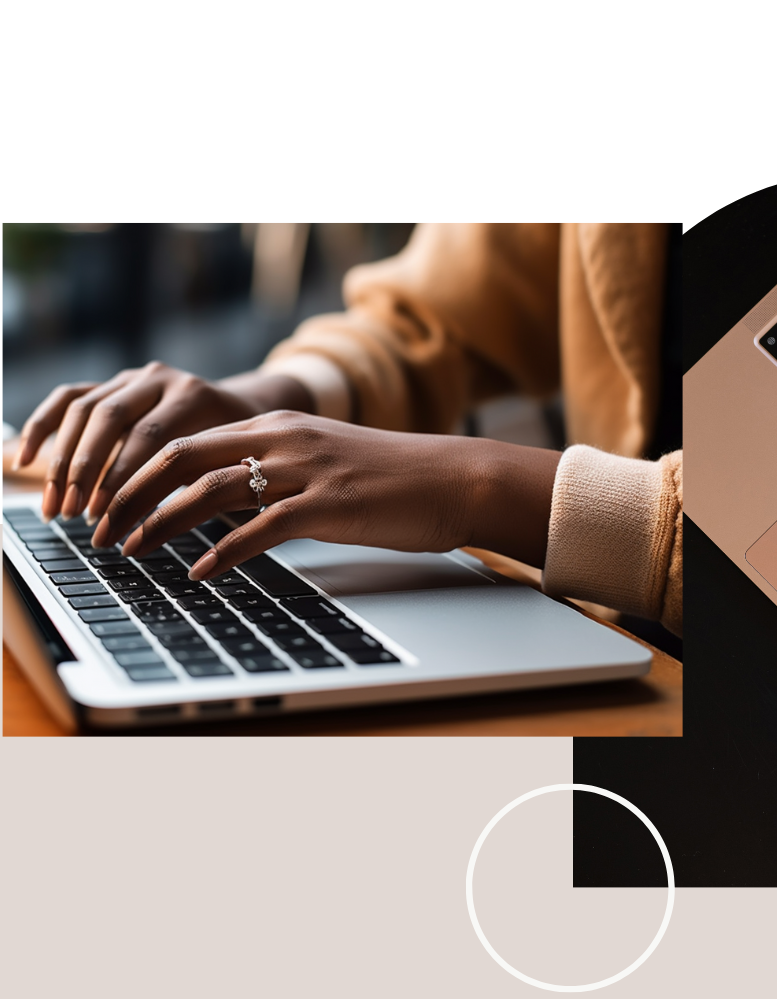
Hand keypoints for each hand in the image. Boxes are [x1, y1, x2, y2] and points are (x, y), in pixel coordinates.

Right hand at [15, 364, 312, 522]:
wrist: (244, 408)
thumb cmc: (240, 449)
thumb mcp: (231, 465)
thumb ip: (200, 485)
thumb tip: (161, 530)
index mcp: (193, 395)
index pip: (151, 439)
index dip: (126, 481)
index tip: (108, 520)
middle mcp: (159, 378)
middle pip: (109, 420)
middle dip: (87, 473)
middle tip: (74, 516)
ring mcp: (131, 377)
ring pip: (82, 411)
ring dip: (63, 461)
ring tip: (55, 506)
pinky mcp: (110, 382)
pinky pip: (67, 399)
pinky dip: (41, 427)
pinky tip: (22, 460)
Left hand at [90, 411, 561, 573]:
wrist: (454, 478)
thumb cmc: (392, 478)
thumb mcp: (323, 461)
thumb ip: (275, 472)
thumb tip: (224, 505)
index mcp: (277, 426)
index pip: (185, 442)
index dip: (136, 472)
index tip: (107, 503)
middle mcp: (284, 439)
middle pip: (182, 459)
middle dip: (130, 495)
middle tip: (99, 528)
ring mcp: (306, 470)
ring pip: (211, 490)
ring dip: (161, 523)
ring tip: (132, 551)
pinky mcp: (330, 505)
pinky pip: (260, 528)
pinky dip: (222, 552)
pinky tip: (200, 572)